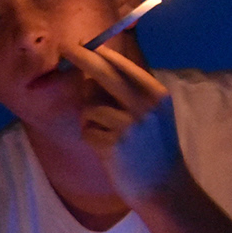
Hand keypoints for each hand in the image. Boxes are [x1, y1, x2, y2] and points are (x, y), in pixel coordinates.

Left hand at [58, 43, 184, 204]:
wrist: (165, 188)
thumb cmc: (155, 150)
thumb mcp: (152, 115)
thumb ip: (129, 94)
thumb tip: (92, 74)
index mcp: (156, 95)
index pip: (123, 66)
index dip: (99, 52)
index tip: (82, 43)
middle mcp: (145, 106)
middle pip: (104, 73)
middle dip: (81, 57)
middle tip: (66, 47)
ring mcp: (129, 125)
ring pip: (90, 108)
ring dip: (89, 121)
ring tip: (106, 136)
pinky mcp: (114, 145)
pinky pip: (88, 132)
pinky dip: (92, 140)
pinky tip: (107, 151)